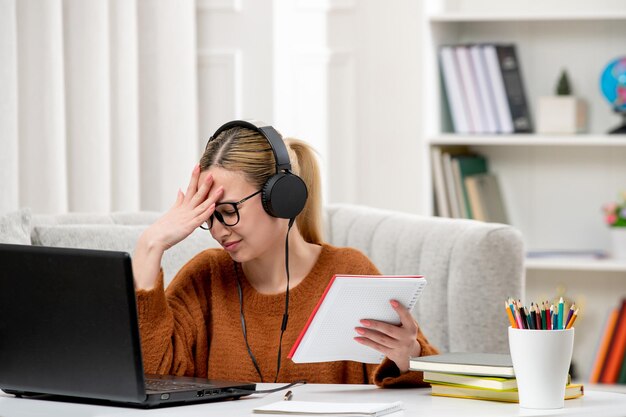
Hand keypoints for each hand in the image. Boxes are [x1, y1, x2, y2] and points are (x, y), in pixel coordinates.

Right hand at [133, 164, 222, 289]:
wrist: (154, 238)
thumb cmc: (163, 227)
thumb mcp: (172, 211)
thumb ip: (178, 201)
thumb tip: (181, 190)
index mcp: (181, 205)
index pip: (190, 188)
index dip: (194, 177)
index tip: (198, 166)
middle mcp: (185, 209)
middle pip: (196, 193)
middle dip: (204, 183)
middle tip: (211, 173)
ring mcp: (188, 217)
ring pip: (202, 205)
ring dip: (211, 196)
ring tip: (220, 188)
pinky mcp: (189, 227)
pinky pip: (200, 219)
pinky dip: (207, 212)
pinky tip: (213, 206)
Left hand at [354, 300, 421, 372]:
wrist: (410, 354)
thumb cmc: (405, 333)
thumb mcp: (408, 325)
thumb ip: (401, 317)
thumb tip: (387, 304)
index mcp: (411, 327)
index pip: (406, 316)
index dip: (400, 309)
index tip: (392, 301)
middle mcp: (406, 337)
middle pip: (389, 330)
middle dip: (375, 325)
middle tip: (363, 321)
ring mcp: (399, 347)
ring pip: (381, 339)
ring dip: (368, 334)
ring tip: (358, 329)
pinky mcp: (392, 353)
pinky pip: (377, 347)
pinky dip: (367, 342)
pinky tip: (359, 338)